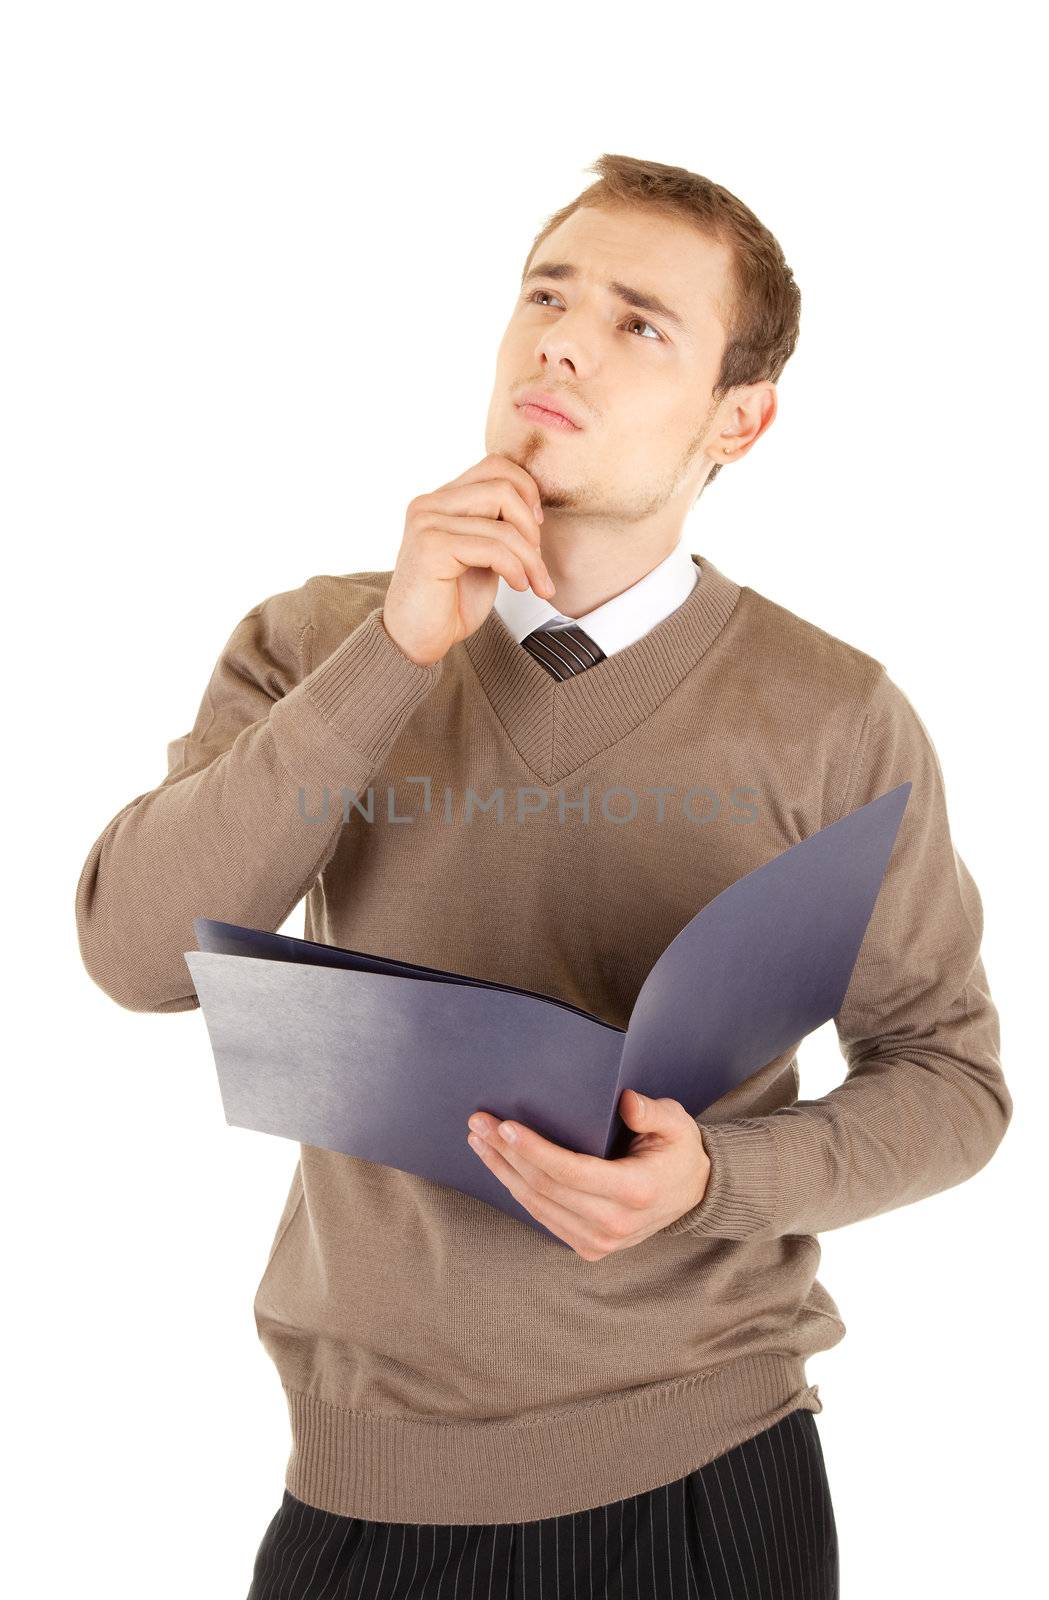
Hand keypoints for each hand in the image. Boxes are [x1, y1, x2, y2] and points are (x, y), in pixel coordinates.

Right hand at [382, 453, 555, 667]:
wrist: (415, 641)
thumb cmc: (449, 603)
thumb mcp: (481, 556)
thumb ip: (496, 527)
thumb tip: (534, 510)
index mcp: (441, 500)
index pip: (495, 465)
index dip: (527, 490)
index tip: (537, 527)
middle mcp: (429, 504)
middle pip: (503, 487)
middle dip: (532, 527)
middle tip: (536, 563)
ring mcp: (427, 523)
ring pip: (503, 523)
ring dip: (530, 557)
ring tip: (534, 582)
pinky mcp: (431, 547)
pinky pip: (493, 548)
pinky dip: (516, 568)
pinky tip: (520, 587)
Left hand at [466, 1088, 710, 1258]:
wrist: (692, 1194)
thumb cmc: (678, 1151)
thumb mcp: (677, 1124)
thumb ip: (652, 1112)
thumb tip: (626, 1101)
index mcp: (635, 1191)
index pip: (570, 1171)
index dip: (533, 1149)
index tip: (505, 1126)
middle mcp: (614, 1224)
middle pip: (544, 1187)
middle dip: (506, 1153)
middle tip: (479, 1123)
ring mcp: (599, 1242)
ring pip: (536, 1205)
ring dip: (502, 1171)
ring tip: (479, 1141)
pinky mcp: (588, 1247)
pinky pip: (542, 1217)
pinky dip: (517, 1190)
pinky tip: (500, 1166)